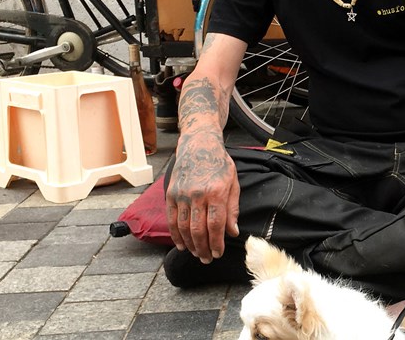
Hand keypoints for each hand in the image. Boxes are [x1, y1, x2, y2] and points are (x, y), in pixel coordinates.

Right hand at [165, 140, 240, 262]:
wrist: (198, 145)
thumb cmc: (219, 165)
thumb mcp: (233, 184)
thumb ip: (232, 209)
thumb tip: (233, 232)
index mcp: (216, 192)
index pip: (216, 225)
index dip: (217, 243)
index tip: (218, 254)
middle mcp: (197, 194)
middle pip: (199, 230)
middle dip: (204, 248)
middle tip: (208, 259)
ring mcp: (181, 194)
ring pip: (184, 227)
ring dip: (190, 245)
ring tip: (197, 254)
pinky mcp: (170, 194)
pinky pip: (172, 219)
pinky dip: (176, 235)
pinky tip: (182, 245)